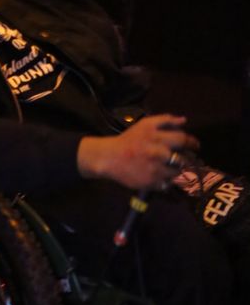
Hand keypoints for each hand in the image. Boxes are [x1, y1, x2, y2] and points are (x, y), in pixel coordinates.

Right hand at [77, 114, 199, 191]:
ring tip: (171, 167)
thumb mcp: (145, 124)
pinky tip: (160, 175)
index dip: (193, 143)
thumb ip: (165, 120)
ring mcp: (154, 169)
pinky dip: (166, 181)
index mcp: (157, 137)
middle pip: (183, 159)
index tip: (195, 146)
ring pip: (177, 173)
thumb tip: (184, 121)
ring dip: (177, 170)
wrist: (110, 157)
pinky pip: (167, 184)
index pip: (183, 140)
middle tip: (185, 159)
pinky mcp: (150, 183)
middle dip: (187, 159)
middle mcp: (158, 153)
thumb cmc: (129, 139)